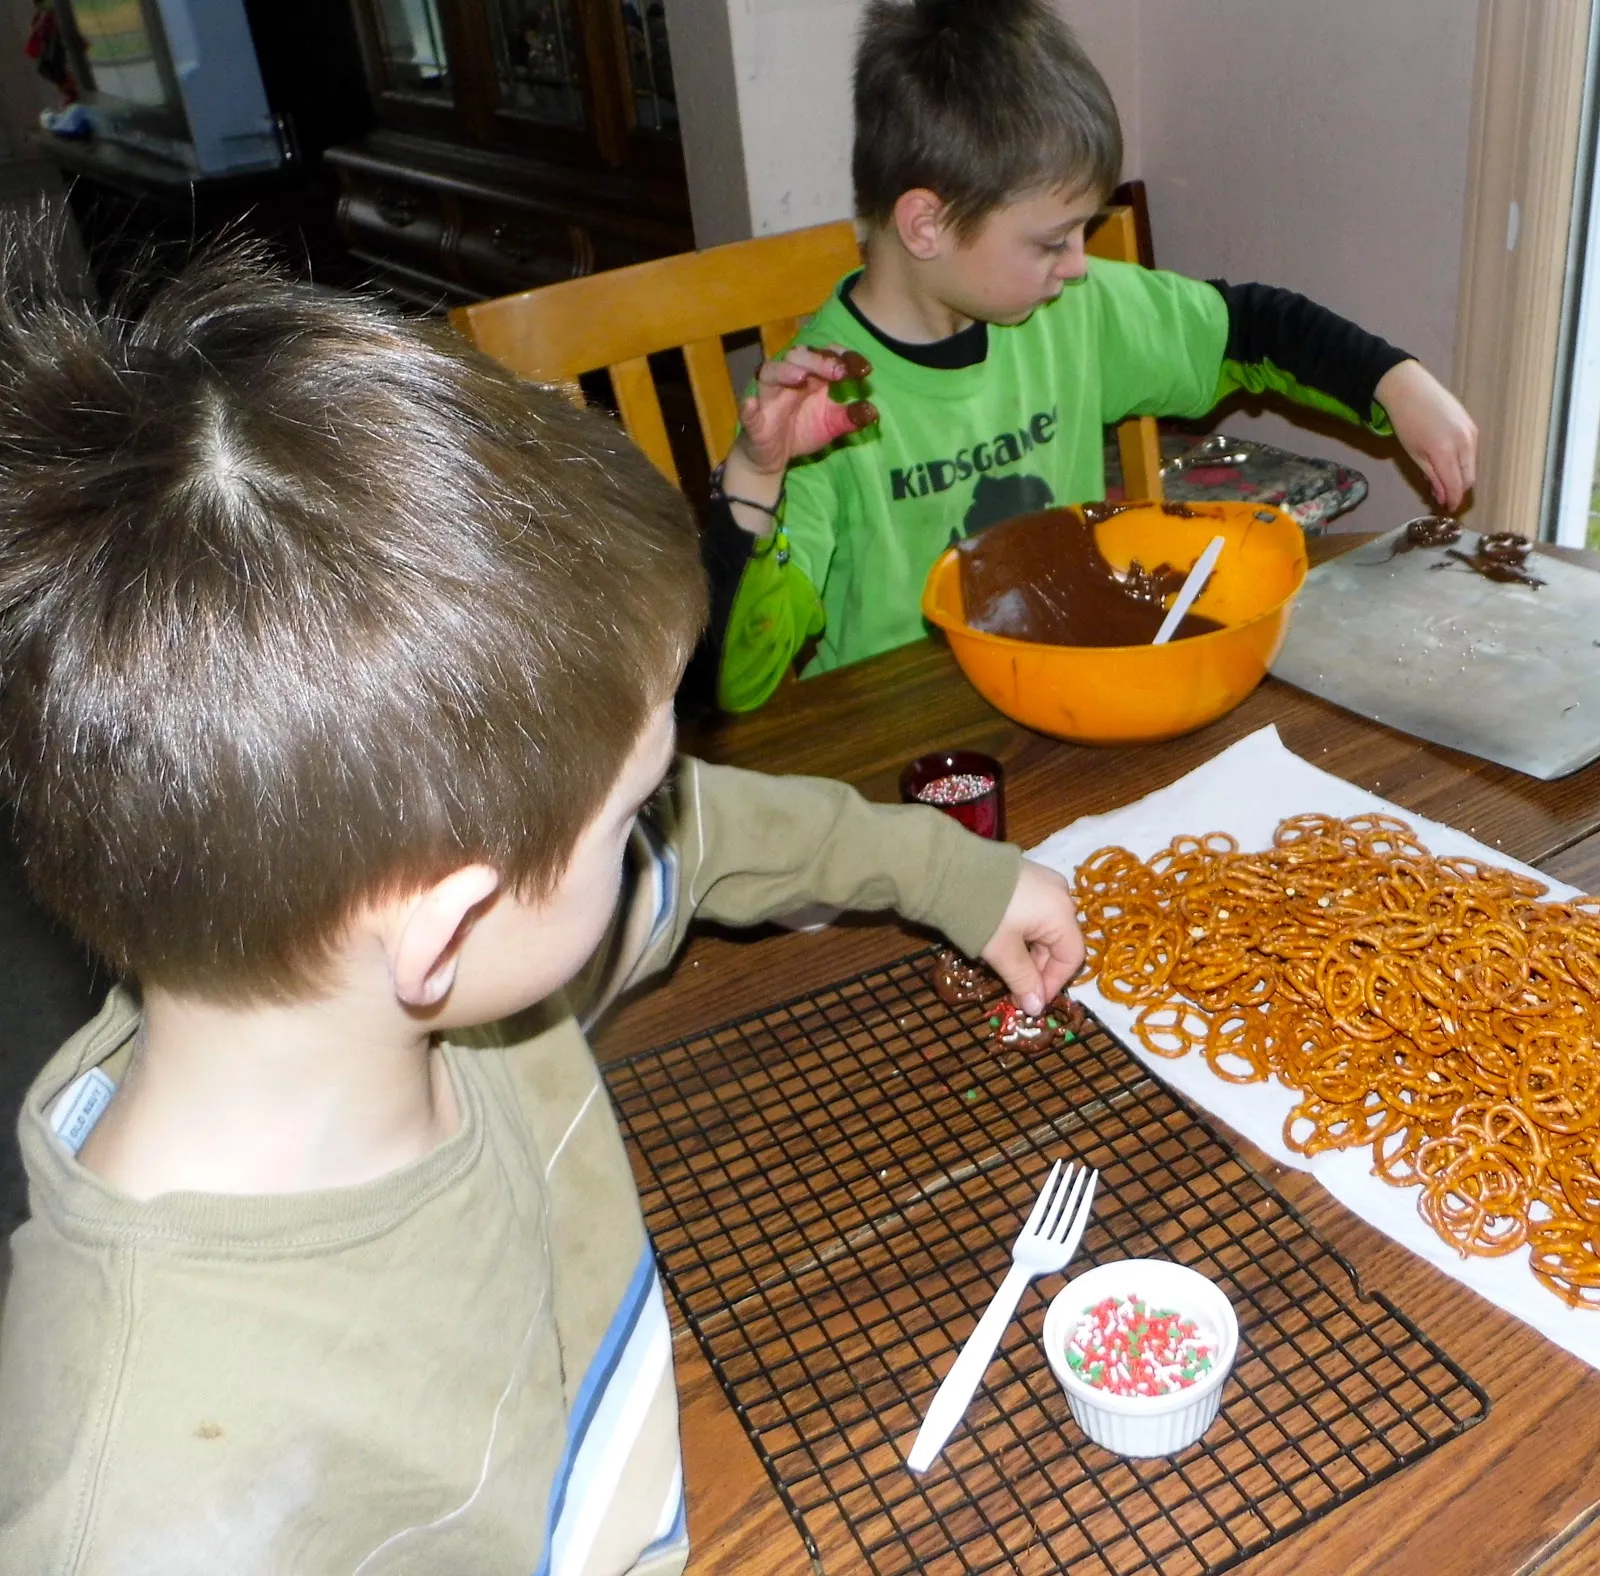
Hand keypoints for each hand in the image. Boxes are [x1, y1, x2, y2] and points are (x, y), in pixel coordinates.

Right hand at [732, 345, 878, 480]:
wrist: (773, 457)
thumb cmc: (802, 430)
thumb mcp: (832, 425)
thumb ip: (851, 417)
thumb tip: (872, 412)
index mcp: (810, 375)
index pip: (824, 354)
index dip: (842, 356)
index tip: (863, 368)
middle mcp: (787, 378)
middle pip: (798, 356)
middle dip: (819, 360)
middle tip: (839, 372)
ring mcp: (767, 396)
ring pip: (769, 373)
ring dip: (785, 372)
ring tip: (801, 377)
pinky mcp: (753, 420)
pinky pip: (748, 411)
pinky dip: (749, 407)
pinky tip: (751, 404)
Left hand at [980, 859, 1084, 1016]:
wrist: (948, 868)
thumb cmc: (982, 913)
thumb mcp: (1002, 952)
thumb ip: (1022, 980)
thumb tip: (1035, 1008)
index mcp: (1061, 912)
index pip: (1071, 957)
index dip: (1053, 983)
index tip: (1031, 1001)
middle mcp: (1059, 894)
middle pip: (1059, 942)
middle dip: (1037, 969)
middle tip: (1014, 989)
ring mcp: (1042, 882)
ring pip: (1044, 928)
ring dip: (1028, 953)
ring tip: (1004, 969)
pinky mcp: (1024, 877)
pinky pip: (1033, 913)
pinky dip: (1022, 933)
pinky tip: (1002, 944)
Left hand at [1375, 359, 1477, 513]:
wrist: (1411, 389)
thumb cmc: (1406, 423)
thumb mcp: (1415, 455)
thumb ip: (1433, 476)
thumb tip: (1443, 496)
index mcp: (1446, 452)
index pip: (1457, 485)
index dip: (1453, 500)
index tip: (1447, 509)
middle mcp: (1465, 443)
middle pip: (1469, 478)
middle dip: (1458, 491)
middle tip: (1441, 497)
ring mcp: (1472, 433)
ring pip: (1472, 466)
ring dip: (1460, 477)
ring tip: (1440, 481)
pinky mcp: (1473, 426)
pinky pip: (1472, 452)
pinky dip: (1462, 463)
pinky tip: (1447, 464)